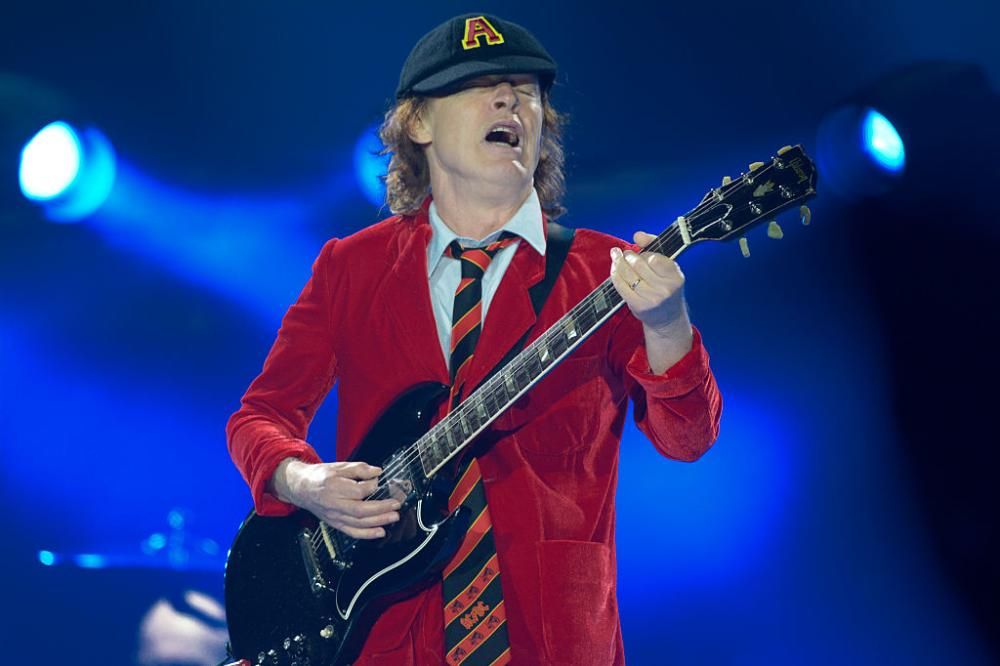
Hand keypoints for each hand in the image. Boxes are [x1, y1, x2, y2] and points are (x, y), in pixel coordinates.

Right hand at [274, 459, 400, 538]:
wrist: (302, 488)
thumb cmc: (320, 476)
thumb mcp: (339, 466)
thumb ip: (359, 468)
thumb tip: (377, 472)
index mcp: (334, 487)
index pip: (358, 490)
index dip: (372, 486)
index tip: (379, 481)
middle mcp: (334, 504)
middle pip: (360, 510)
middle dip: (381, 509)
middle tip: (396, 505)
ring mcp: (334, 516)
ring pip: (358, 523)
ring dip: (378, 522)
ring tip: (393, 517)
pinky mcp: (335, 523)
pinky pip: (352, 532)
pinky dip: (367, 534)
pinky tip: (380, 532)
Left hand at [609, 230, 686, 331]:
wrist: (667, 318)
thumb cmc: (666, 288)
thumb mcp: (668, 268)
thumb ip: (655, 247)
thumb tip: (638, 234)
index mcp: (675, 276)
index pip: (655, 258)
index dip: (644, 253)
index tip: (639, 252)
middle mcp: (665, 289)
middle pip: (639, 265)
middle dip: (627, 256)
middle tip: (622, 253)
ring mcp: (652, 299)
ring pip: (628, 274)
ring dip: (618, 263)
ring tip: (615, 257)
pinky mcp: (638, 306)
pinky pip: (621, 286)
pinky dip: (615, 275)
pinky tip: (614, 270)